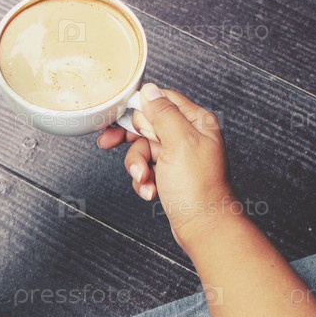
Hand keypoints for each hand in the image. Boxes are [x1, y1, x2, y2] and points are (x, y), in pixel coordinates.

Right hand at [98, 84, 234, 251]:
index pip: (161, 100)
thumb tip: (149, 90)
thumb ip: (163, 113)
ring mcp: (177, 156)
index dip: (139, 110)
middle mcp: (187, 135)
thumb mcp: (178, 142)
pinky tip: (150, 191)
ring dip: (138, 166)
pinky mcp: (169, 174)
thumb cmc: (197, 188)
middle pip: (146, 126)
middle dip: (134, 144)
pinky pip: (146, 169)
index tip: (118, 120)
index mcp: (195, 121)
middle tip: (113, 147)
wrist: (202, 226)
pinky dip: (144, 181)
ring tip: (145, 180)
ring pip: (142, 150)